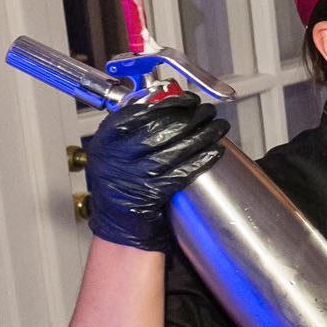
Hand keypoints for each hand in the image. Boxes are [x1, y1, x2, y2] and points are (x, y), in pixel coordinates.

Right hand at [82, 91, 228, 252]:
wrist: (118, 227)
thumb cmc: (119, 187)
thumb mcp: (114, 153)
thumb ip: (131, 131)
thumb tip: (165, 106)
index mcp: (108, 139)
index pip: (141, 112)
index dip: (170, 103)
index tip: (189, 99)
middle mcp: (117, 154)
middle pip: (163, 127)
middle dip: (193, 117)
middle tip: (210, 112)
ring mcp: (133, 174)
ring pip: (176, 147)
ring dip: (204, 135)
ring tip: (219, 127)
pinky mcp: (151, 193)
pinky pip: (182, 172)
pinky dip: (202, 160)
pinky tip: (215, 152)